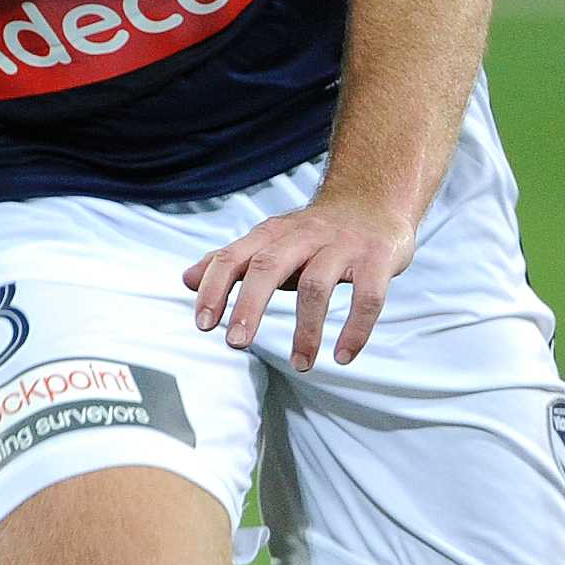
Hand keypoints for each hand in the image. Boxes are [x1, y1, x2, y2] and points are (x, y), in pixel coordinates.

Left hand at [184, 192, 416, 370]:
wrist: (375, 199)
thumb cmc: (314, 233)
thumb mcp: (270, 242)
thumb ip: (231, 262)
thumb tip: (185, 280)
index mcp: (272, 234)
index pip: (233, 257)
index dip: (214, 288)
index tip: (203, 324)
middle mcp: (304, 236)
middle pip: (268, 267)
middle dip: (249, 306)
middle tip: (235, 343)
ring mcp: (343, 246)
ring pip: (316, 287)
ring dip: (306, 331)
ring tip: (300, 365)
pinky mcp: (378, 260)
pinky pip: (368, 298)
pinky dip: (355, 330)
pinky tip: (343, 356)